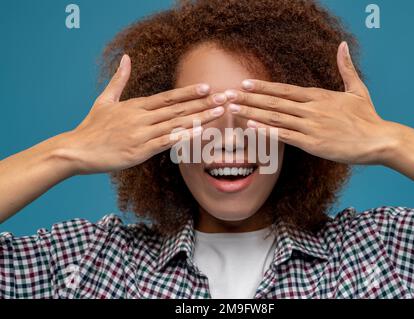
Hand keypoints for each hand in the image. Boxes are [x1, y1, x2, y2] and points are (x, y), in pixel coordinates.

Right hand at [62, 55, 225, 173]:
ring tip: (219, 112)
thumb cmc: (92, 126)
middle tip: (224, 97)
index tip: (207, 87)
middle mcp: (141, 118)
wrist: (77, 150)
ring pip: (176, 124)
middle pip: (177, 109)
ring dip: (200, 117)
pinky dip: (183, 137)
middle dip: (203, 102)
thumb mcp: (105, 99)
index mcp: (135, 106)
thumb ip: (119, 79)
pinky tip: (199, 133)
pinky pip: (165, 143)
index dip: (189, 92)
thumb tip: (126, 58)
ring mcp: (141, 134)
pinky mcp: (139, 151)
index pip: (168, 97)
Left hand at [225, 42, 398, 164]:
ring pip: (276, 117)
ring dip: (252, 112)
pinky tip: (251, 126)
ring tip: (233, 109)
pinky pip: (285, 136)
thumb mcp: (357, 89)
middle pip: (274, 102)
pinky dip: (267, 130)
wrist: (379, 140)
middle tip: (228, 95)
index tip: (245, 83)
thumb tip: (343, 45)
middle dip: (249, 98)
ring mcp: (311, 126)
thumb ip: (346, 67)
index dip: (263, 87)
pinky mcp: (313, 143)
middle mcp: (312, 109)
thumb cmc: (367, 117)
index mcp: (319, 96)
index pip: (284, 89)